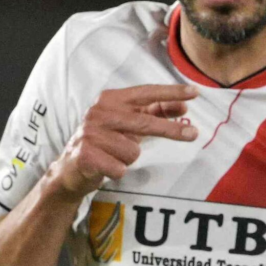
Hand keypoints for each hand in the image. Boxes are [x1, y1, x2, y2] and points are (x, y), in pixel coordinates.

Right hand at [46, 84, 198, 198]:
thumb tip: (182, 107)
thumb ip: (153, 114)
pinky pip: (120, 168)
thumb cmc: (105, 142)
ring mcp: (91, 133)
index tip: (194, 93)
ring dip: (129, 159)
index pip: (145, 93)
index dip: (170, 92)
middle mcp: (99, 112)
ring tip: (114, 157)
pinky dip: (118, 172)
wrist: (71, 167)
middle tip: (195, 134)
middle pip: (144, 121)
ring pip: (133, 151)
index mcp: (110, 100)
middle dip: (171, 130)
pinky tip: (106, 167)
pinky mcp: (86, 154)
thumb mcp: (128, 124)